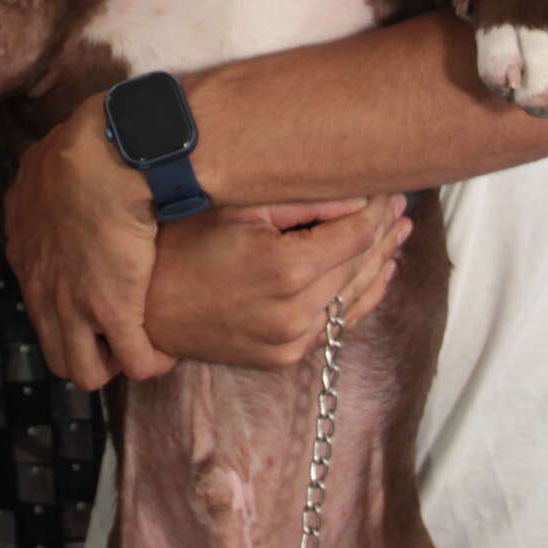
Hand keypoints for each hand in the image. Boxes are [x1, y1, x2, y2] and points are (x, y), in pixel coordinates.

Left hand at [3, 104, 171, 389]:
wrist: (106, 154)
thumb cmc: (84, 144)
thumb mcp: (45, 162)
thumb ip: (45, 180)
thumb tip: (58, 169)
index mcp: (27, 252)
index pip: (40, 304)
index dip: (71, 309)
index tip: (97, 297)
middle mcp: (42, 288)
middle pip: (57, 352)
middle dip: (88, 350)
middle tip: (119, 331)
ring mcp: (74, 304)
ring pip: (86, 372)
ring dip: (115, 362)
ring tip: (142, 343)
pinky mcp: (114, 311)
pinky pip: (136, 363)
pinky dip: (153, 360)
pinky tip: (167, 347)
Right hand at [144, 196, 410, 368]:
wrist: (144, 309)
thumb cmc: (182, 246)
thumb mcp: (237, 209)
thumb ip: (301, 203)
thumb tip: (357, 196)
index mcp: (286, 269)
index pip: (355, 234)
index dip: (377, 210)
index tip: (391, 189)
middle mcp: (296, 313)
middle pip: (360, 267)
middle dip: (384, 234)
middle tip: (404, 209)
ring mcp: (291, 342)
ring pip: (354, 300)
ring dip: (380, 266)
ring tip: (399, 237)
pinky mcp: (283, 359)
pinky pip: (335, 326)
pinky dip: (359, 300)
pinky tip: (376, 276)